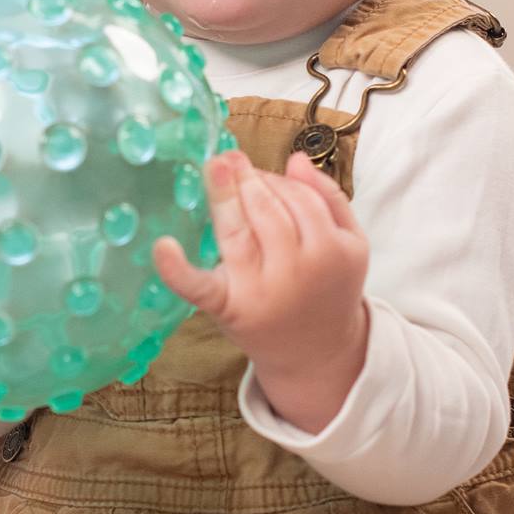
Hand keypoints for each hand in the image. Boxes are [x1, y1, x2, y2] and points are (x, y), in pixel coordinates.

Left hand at [151, 147, 370, 376]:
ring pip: (239, 231)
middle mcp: (298, 271)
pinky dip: (178, 270)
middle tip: (230, 161)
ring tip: (215, 167)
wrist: (317, 353)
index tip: (260, 174)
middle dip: (248, 181)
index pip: (299, 198)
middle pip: (268, 210)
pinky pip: (201, 288)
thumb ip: (329, 198)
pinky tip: (163, 247)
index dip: (277, 180)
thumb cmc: (329, 287)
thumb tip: (294, 159)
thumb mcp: (349, 243)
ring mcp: (261, 291)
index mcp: (332, 250)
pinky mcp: (229, 309)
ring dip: (224, 196)